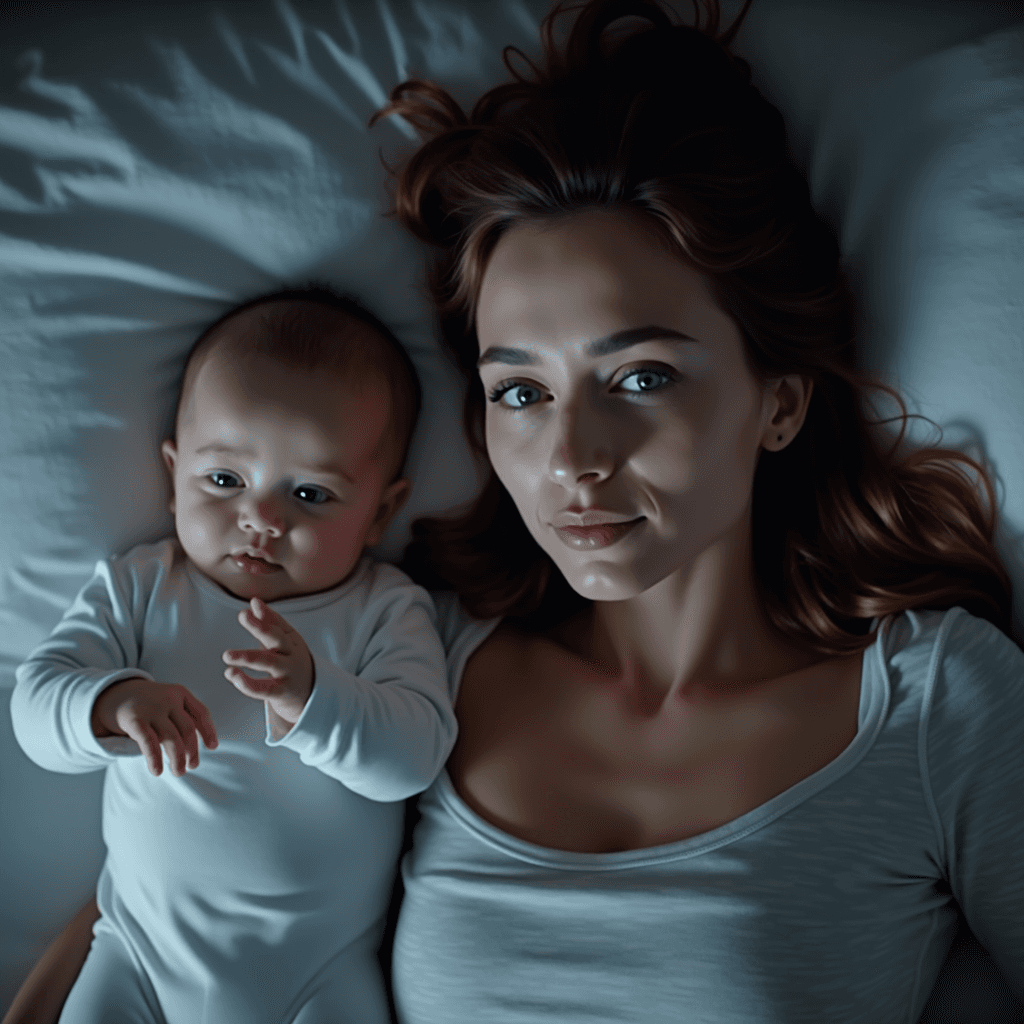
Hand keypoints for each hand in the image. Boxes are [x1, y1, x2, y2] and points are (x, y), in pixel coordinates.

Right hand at [90, 677, 217, 776]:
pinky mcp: (134, 720)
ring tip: (179, 772)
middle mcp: (168, 699)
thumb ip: (183, 718)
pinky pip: (149, 743)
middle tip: (192, 766)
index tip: (213, 747)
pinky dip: (155, 759)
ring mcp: (151, 708)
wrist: (114, 694)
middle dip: (192, 751)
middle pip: (187, 729)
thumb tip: (200, 747)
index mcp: (180, 693)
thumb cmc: (149, 704)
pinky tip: (157, 771)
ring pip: (171, 738)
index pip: (201, 713)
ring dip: (177, 759)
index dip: (209, 731)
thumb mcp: (168, 702)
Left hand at [222, 598, 314, 730]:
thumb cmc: (291, 662)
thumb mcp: (286, 642)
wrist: (311, 695)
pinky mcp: (281, 692)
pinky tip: (232, 675)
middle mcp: (291, 655)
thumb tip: (254, 602)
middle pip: (277, 638)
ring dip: (247, 656)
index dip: (264, 615)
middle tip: (243, 615)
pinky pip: (263, 689)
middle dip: (260, 626)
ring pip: (268, 662)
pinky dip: (247, 683)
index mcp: (291, 641)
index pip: (278, 625)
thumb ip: (270, 622)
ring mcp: (287, 673)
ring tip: (227, 655)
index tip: (249, 607)